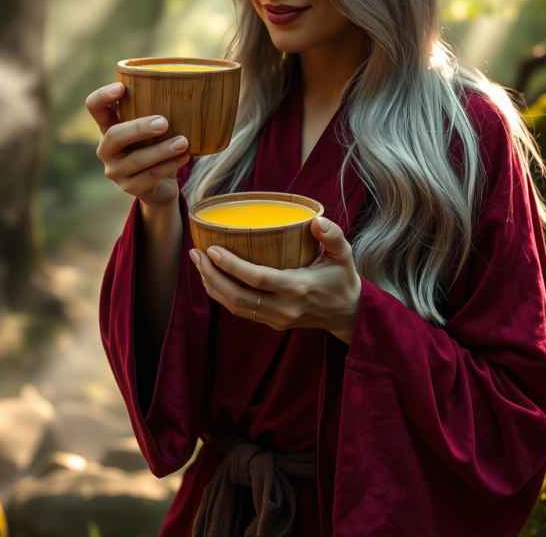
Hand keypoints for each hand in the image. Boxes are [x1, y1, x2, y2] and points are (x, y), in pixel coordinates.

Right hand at [86, 82, 189, 207]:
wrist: (159, 185)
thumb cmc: (154, 146)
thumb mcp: (150, 128)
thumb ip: (154, 109)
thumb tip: (182, 83)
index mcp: (108, 126)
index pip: (94, 107)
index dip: (103, 96)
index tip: (122, 87)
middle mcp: (106, 149)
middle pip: (115, 136)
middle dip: (139, 128)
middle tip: (164, 122)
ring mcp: (116, 171)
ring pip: (137, 159)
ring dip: (162, 150)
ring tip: (184, 142)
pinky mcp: (130, 188)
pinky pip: (151, 176)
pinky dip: (170, 165)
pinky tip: (184, 156)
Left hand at [189, 216, 360, 344]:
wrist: (349, 314)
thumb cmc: (343, 278)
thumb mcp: (344, 255)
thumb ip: (333, 236)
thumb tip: (316, 221)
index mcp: (299, 288)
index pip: (257, 278)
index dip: (231, 265)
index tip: (212, 248)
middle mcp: (285, 308)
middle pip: (238, 297)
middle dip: (212, 275)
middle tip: (196, 253)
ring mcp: (277, 319)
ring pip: (235, 307)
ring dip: (213, 286)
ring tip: (198, 263)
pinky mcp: (273, 323)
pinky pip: (241, 312)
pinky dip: (222, 297)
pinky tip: (212, 279)